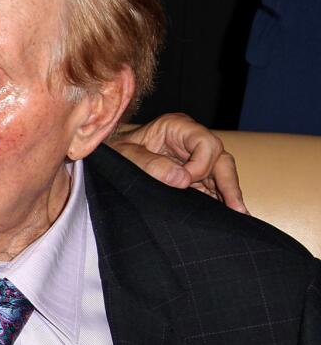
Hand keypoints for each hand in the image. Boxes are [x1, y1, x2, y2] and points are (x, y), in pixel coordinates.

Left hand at [108, 113, 246, 212]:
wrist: (106, 162)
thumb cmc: (114, 153)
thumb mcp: (125, 155)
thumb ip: (150, 164)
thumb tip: (183, 179)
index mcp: (176, 126)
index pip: (206, 142)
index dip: (201, 164)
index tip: (186, 181)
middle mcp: (190, 140)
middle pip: (220, 159)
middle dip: (229, 183)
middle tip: (236, 208)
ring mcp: (194, 158)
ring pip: (221, 174)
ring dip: (228, 195)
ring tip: (238, 218)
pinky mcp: (192, 176)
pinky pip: (211, 187)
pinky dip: (219, 200)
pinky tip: (228, 218)